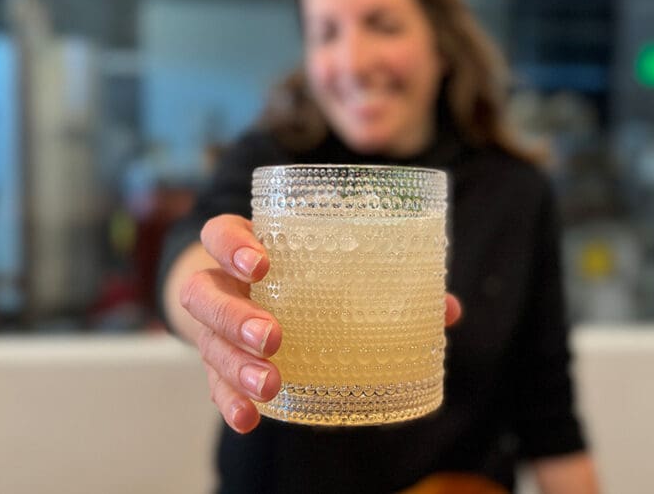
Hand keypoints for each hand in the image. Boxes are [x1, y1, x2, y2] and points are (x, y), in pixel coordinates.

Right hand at [181, 214, 461, 433]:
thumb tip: (448, 309)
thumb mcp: (330, 267)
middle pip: (204, 294)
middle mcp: (220, 284)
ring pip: (206, 341)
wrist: (249, 296)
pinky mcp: (218, 363)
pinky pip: (214, 383)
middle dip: (235, 316)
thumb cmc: (302, 275)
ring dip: (235, 364)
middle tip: (272, 336)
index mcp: (246, 248)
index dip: (233, 246)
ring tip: (270, 383)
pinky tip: (250, 419)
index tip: (263, 264)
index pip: (220, 234)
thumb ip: (387, 282)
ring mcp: (213, 326)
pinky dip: (230, 402)